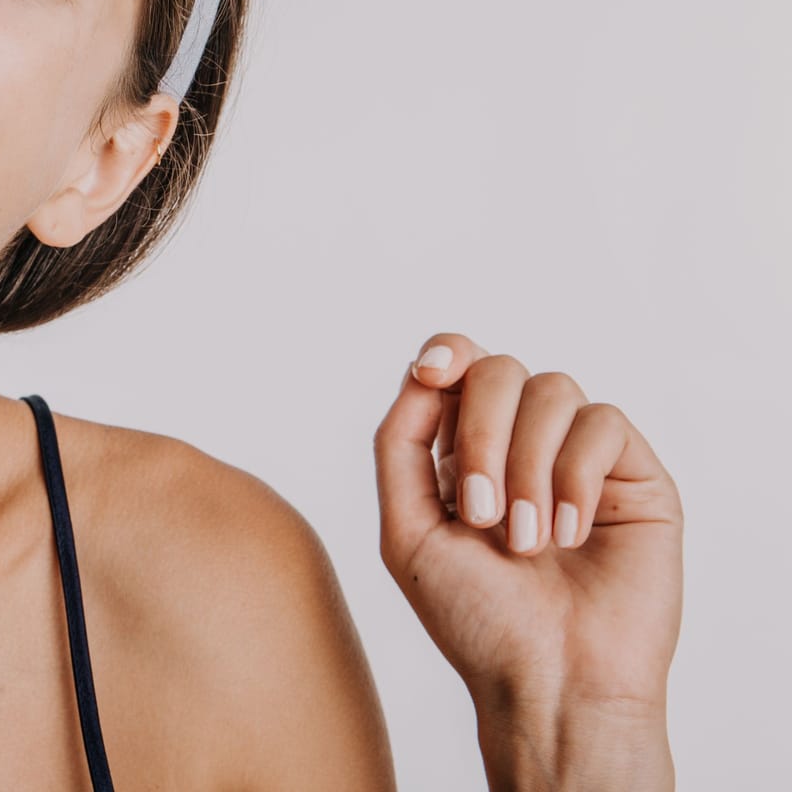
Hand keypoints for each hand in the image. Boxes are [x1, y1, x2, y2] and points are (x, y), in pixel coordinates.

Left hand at [373, 333, 682, 787]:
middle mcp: (523, 444)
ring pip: (552, 389)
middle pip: (499, 369)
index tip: (431, 372)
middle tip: (479, 515)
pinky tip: (567, 536)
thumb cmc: (475, 618)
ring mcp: (579, 456)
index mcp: (464, 451)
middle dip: (479, 433)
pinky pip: (604, 423)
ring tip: (524, 543)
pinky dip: (574, 477)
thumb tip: (421, 372)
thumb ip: (399, 444)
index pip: (460, 366)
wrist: (548, 681)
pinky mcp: (634, 476)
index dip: (447, 353)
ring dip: (527, 465)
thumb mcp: (407, 530)